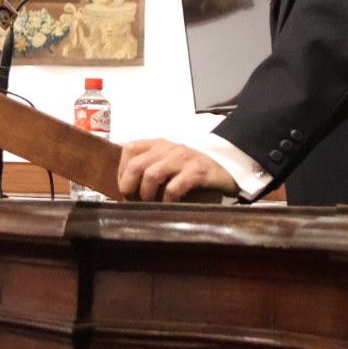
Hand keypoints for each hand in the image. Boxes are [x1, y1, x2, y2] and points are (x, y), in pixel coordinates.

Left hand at [117, 139, 237, 201]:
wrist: (226, 165)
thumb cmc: (191, 166)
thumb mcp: (168, 159)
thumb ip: (149, 164)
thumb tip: (125, 183)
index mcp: (158, 144)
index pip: (130, 149)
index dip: (121, 169)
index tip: (124, 187)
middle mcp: (168, 148)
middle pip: (136, 164)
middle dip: (129, 184)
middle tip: (131, 198)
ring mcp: (183, 159)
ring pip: (152, 175)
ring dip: (146, 193)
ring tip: (150, 202)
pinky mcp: (196, 172)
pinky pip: (174, 187)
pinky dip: (167, 199)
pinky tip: (170, 203)